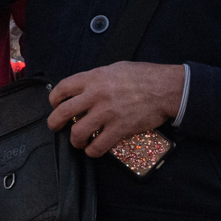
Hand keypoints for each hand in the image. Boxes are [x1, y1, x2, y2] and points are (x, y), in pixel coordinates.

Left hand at [46, 62, 185, 157]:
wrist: (166, 88)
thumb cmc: (144, 76)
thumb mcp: (115, 69)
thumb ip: (97, 78)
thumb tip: (85, 87)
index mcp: (93, 78)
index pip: (62, 88)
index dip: (54, 100)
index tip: (55, 105)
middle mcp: (95, 95)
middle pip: (62, 112)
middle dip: (55, 123)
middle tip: (56, 127)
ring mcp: (106, 113)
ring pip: (77, 132)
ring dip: (75, 140)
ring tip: (78, 141)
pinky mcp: (119, 128)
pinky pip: (98, 146)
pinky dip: (92, 151)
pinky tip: (93, 150)